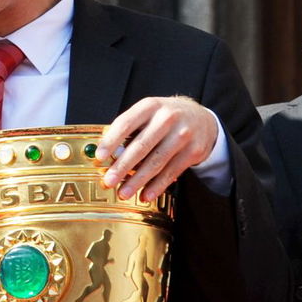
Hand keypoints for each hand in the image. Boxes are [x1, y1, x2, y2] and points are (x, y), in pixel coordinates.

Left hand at [97, 96, 218, 201]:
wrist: (202, 118)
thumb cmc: (165, 117)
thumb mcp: (148, 113)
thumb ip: (129, 128)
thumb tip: (106, 152)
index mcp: (150, 106)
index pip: (126, 123)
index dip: (111, 141)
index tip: (99, 156)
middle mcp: (167, 118)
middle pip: (141, 146)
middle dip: (122, 166)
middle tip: (109, 181)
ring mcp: (183, 135)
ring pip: (156, 162)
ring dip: (138, 181)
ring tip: (123, 193)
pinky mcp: (194, 151)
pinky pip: (171, 172)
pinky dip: (157, 186)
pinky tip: (146, 195)